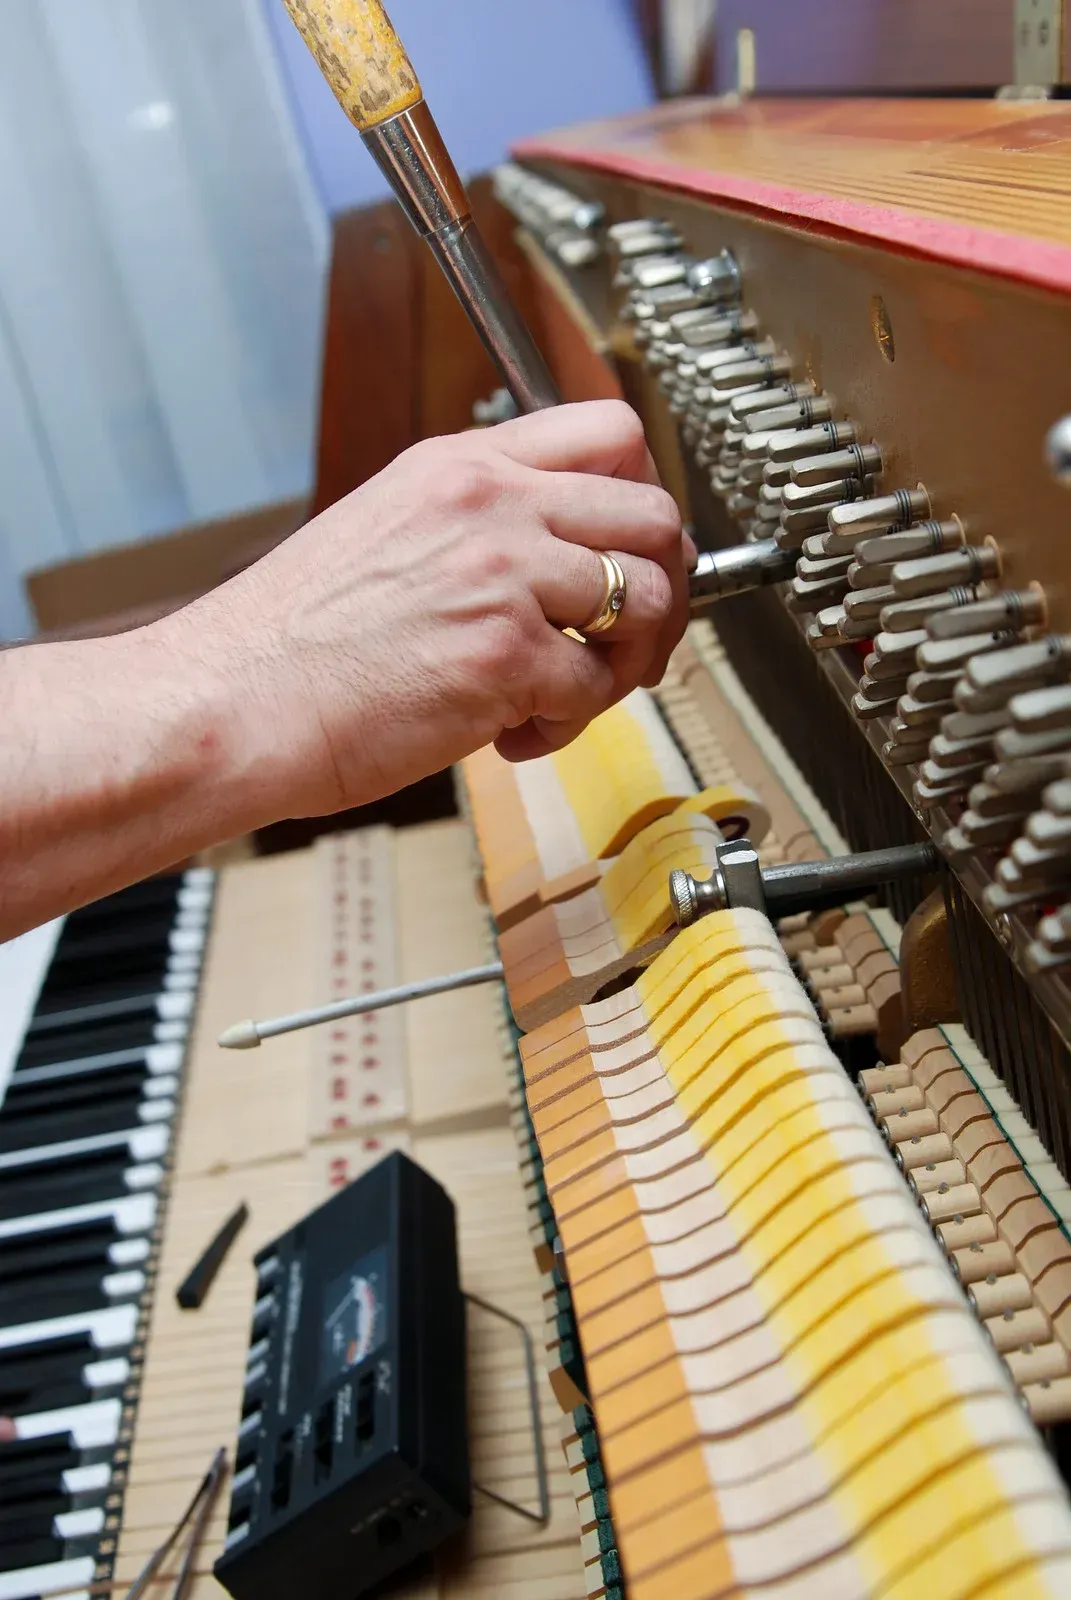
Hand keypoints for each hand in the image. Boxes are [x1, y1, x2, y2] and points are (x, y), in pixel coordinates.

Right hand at [164, 400, 692, 818]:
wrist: (232, 701)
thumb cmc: (293, 640)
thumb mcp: (387, 529)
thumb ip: (478, 525)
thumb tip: (562, 559)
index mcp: (463, 465)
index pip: (611, 433)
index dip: (644, 497)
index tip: (635, 550)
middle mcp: (491, 505)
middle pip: (655, 516)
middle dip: (665, 588)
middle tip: (631, 639)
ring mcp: (501, 575)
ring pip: (646, 603)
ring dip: (626, 662)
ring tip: (570, 692)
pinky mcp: (504, 655)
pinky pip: (593, 688)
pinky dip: (566, 723)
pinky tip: (513, 734)